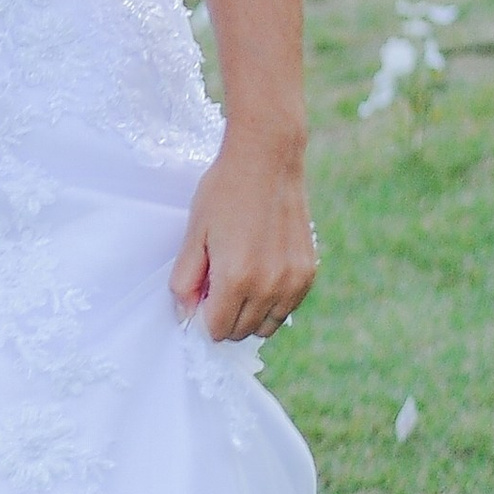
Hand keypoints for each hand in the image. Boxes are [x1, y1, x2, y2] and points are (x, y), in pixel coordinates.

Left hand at [169, 133, 316, 344]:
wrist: (266, 162)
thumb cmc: (224, 193)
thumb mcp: (194, 235)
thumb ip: (185, 280)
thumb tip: (186, 314)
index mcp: (236, 278)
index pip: (216, 330)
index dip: (202, 318)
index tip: (199, 296)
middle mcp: (269, 286)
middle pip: (241, 332)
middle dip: (223, 318)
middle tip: (215, 285)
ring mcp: (293, 281)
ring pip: (267, 326)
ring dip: (248, 315)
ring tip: (237, 282)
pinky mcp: (308, 272)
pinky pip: (287, 308)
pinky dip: (271, 303)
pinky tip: (259, 275)